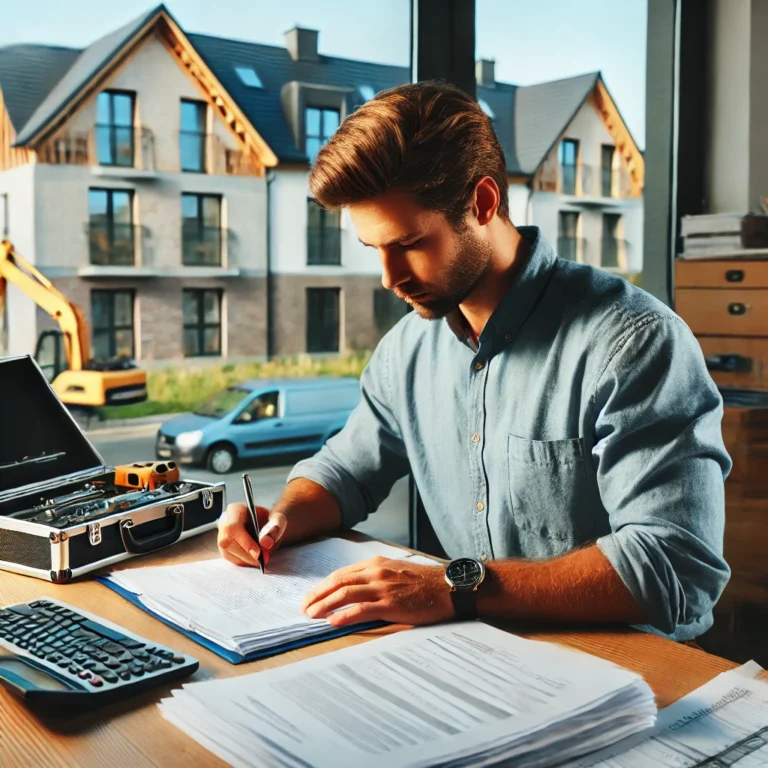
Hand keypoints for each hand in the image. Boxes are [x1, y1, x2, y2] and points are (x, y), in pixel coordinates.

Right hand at [217, 502, 286, 567]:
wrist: (267, 529)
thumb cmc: (270, 522)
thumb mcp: (278, 520)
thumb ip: (275, 527)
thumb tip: (266, 542)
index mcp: (235, 510)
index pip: (233, 526)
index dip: (245, 541)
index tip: (258, 553)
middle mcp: (224, 522)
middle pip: (228, 541)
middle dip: (246, 554)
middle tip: (263, 559)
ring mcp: (221, 536)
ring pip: (227, 552)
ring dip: (246, 560)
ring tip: (261, 560)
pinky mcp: (223, 549)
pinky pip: (230, 559)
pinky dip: (244, 562)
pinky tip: (254, 560)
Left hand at [300, 556, 453, 626]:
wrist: (448, 587)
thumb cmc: (423, 583)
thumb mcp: (395, 572)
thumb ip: (375, 578)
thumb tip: (353, 591)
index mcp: (375, 564)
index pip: (341, 574)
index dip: (322, 586)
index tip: (310, 597)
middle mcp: (376, 572)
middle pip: (338, 582)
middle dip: (317, 595)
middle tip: (303, 608)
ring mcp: (383, 587)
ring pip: (345, 594)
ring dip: (324, 605)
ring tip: (311, 615)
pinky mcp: (391, 604)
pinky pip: (361, 609)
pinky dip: (344, 615)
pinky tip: (332, 622)